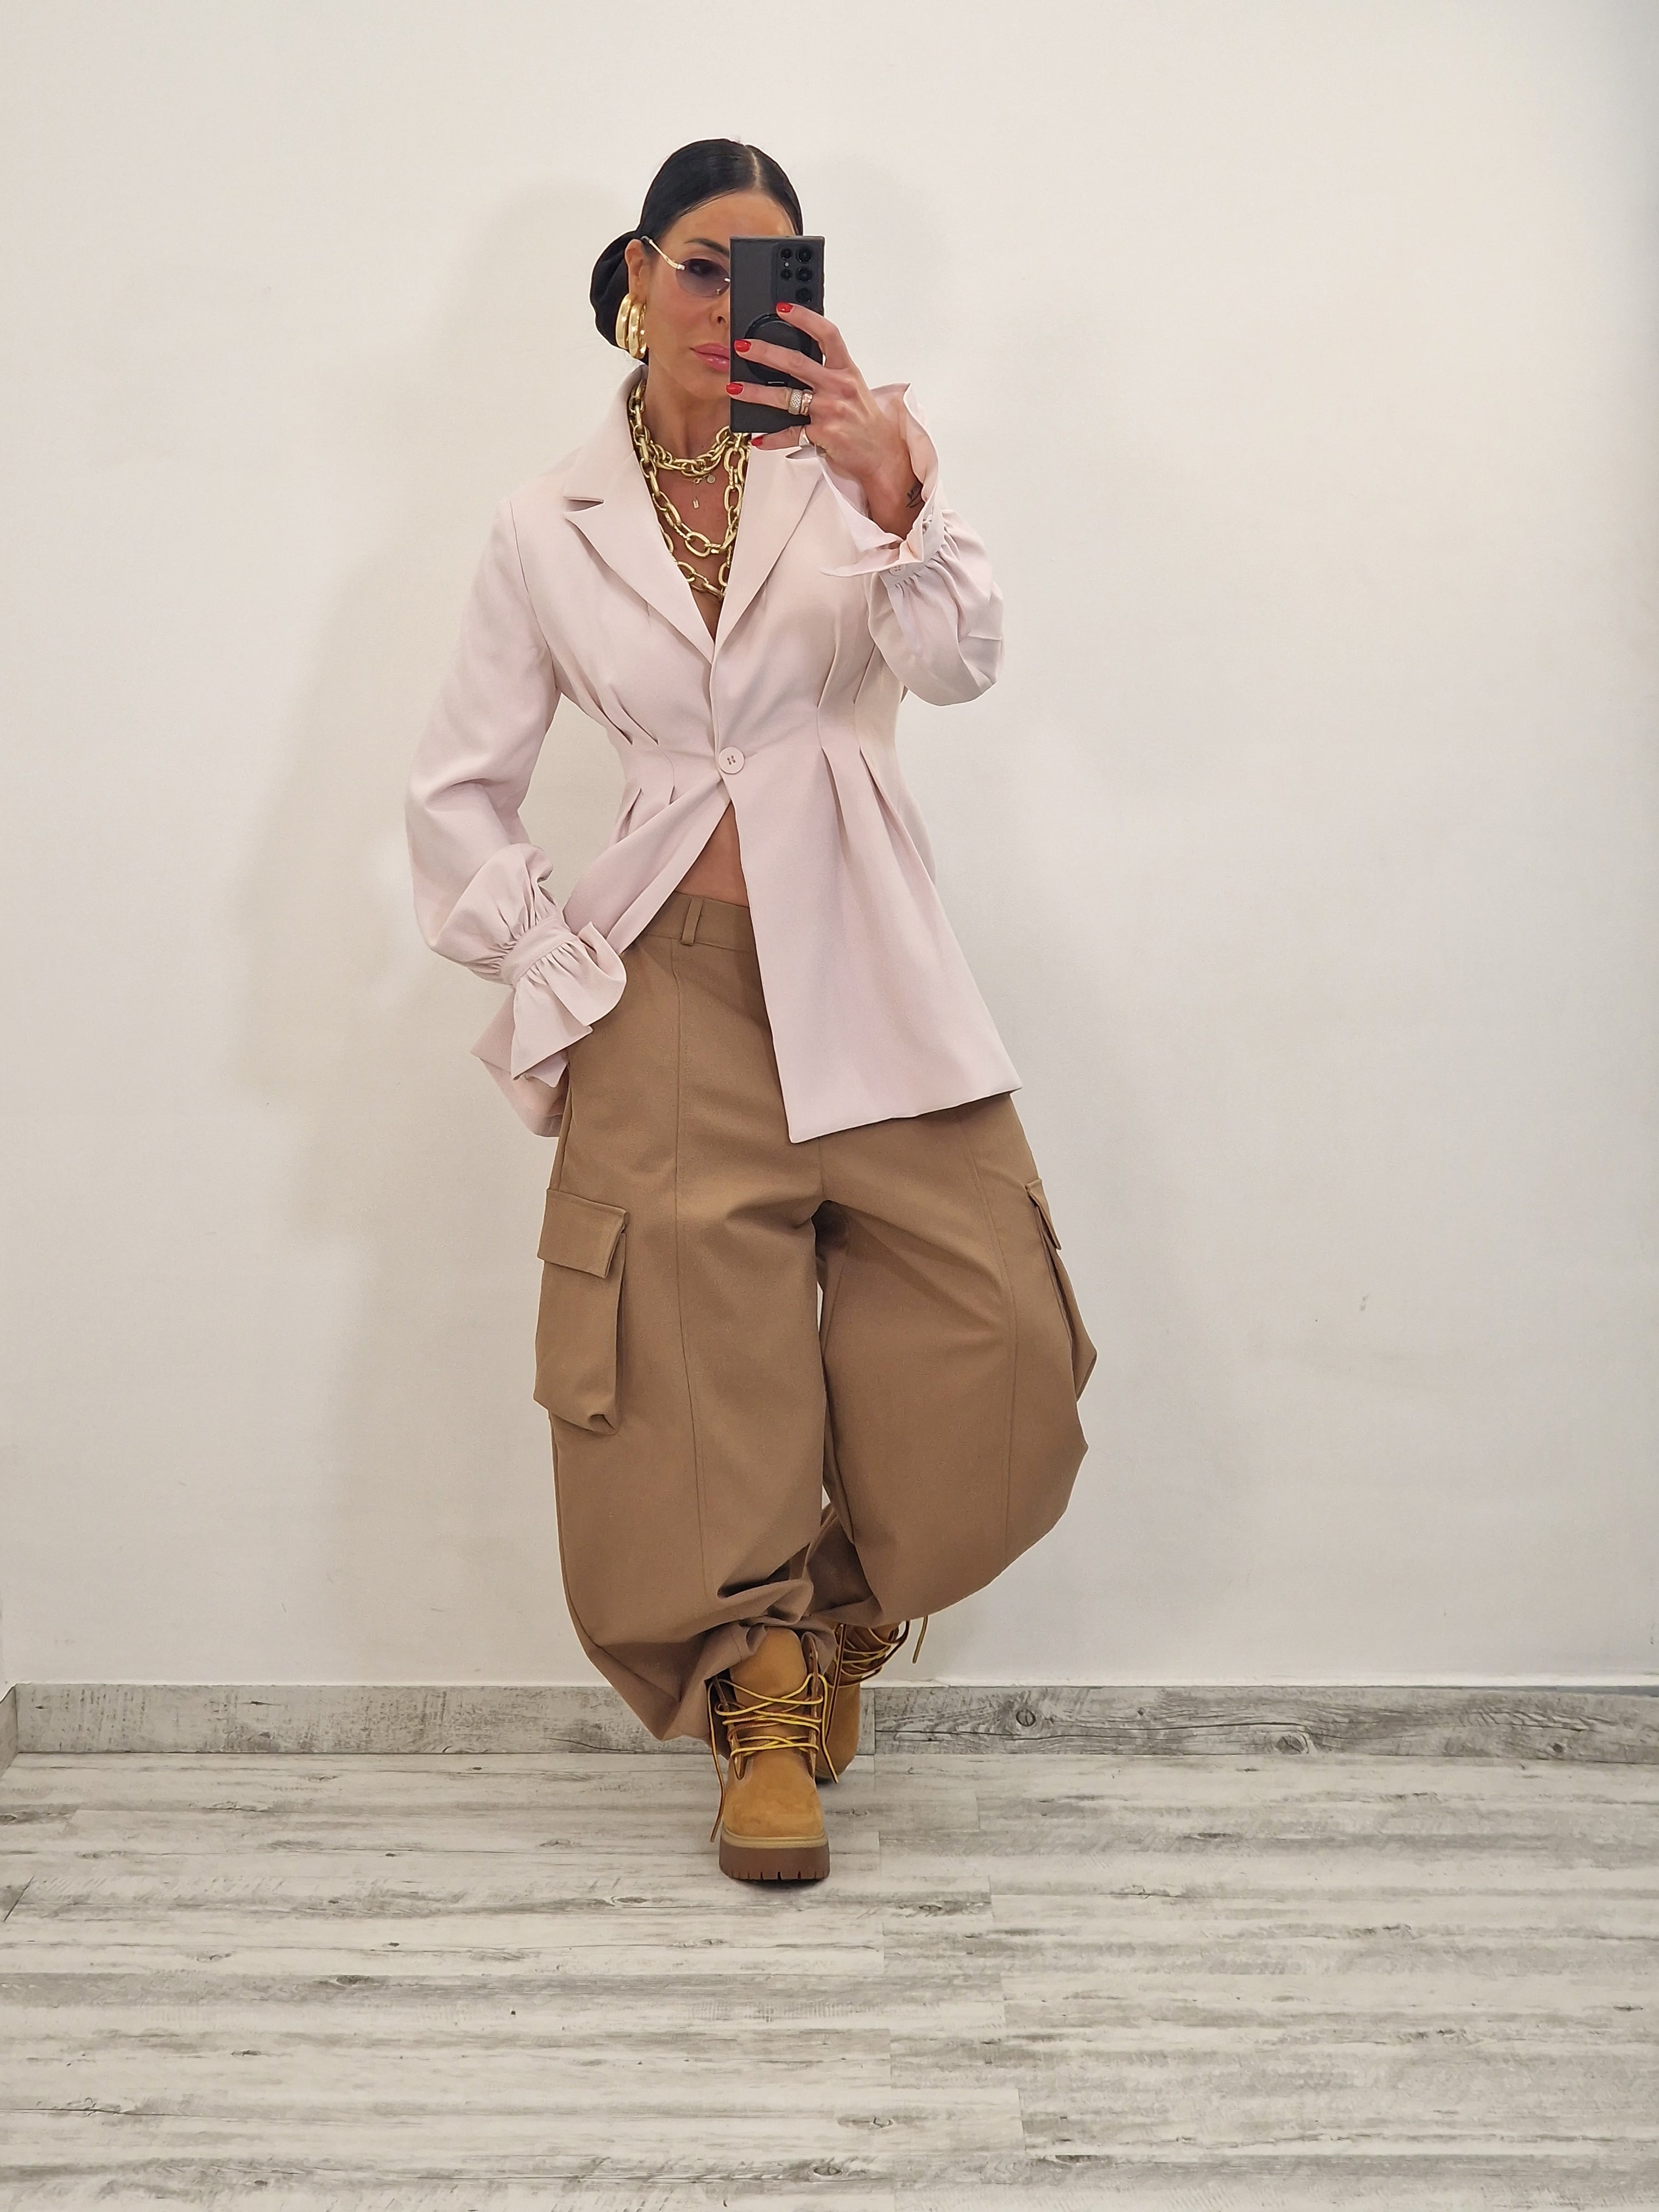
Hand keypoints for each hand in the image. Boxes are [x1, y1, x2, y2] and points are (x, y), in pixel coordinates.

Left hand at [726, 303, 923, 538]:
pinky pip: (790, 434)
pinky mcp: (822, 435)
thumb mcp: (852, 388)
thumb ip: (828, 372)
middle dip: (765, 352)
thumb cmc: (864, 420)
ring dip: (756, 393)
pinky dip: (772, 438)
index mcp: (846, 370)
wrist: (882, 454)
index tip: (782, 307)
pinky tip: (758, 438)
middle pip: (797, 362)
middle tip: (743, 347)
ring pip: (785, 398)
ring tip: (735, 388)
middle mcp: (838, 387)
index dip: (804, 317)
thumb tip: (794, 360)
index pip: (827, 334)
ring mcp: (829, 411)